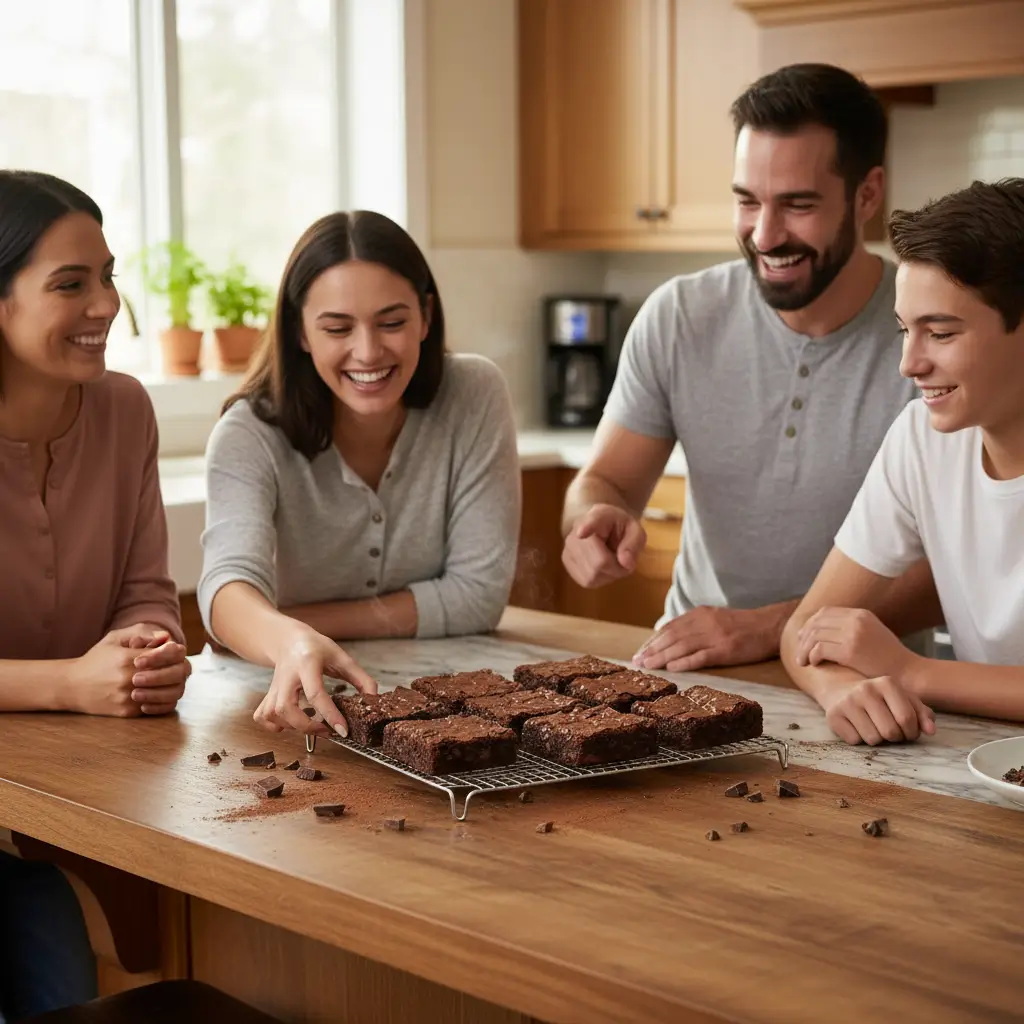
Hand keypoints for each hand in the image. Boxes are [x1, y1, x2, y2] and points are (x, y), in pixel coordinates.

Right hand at [67, 625, 189, 716]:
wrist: (72, 686)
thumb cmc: (97, 659)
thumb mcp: (115, 639)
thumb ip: (141, 633)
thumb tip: (166, 637)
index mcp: (127, 658)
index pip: (166, 653)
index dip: (175, 651)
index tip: (176, 649)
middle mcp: (128, 679)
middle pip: (172, 673)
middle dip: (178, 666)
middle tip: (178, 664)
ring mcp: (128, 697)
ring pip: (168, 692)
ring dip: (174, 683)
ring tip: (172, 677)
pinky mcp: (127, 712)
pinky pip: (157, 707)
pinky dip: (164, 698)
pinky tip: (161, 690)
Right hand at [254, 628, 377, 736]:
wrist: (288, 639)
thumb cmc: (316, 647)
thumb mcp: (342, 657)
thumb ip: (360, 678)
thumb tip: (373, 698)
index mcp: (307, 663)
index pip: (315, 693)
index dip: (330, 715)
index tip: (342, 730)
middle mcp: (286, 676)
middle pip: (285, 707)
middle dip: (305, 726)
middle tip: (326, 731)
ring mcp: (274, 686)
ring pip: (271, 713)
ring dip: (291, 727)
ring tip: (311, 725)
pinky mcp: (267, 694)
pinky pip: (263, 716)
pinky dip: (274, 726)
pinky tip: (290, 724)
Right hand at [562, 504, 645, 588]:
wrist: (601, 526)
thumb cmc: (620, 528)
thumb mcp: (635, 531)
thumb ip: (633, 544)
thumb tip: (625, 564)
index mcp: (599, 516)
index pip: (591, 521)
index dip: (586, 527)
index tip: (581, 533)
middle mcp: (577, 531)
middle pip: (598, 563)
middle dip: (617, 568)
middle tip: (623, 560)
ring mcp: (568, 548)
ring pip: (592, 575)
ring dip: (608, 574)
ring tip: (611, 561)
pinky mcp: (566, 563)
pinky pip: (587, 581)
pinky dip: (599, 578)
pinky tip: (601, 567)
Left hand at [633, 605, 783, 672]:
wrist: (770, 626)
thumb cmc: (742, 625)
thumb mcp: (715, 618)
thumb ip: (694, 625)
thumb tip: (669, 636)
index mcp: (700, 614)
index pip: (670, 628)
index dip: (653, 640)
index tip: (640, 652)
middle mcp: (705, 623)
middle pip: (672, 637)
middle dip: (652, 650)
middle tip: (637, 661)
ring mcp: (715, 636)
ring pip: (681, 647)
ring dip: (662, 657)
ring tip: (648, 666)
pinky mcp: (726, 650)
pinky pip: (700, 657)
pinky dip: (684, 662)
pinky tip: (672, 668)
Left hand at [796, 607, 918, 682]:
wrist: (908, 672)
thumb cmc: (889, 659)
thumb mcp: (872, 634)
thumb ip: (853, 628)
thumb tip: (827, 631)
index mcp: (861, 614)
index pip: (825, 612)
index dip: (811, 624)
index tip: (803, 637)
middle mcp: (856, 619)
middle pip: (817, 622)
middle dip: (804, 637)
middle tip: (799, 652)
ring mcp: (853, 633)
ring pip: (815, 635)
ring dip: (804, 649)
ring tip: (802, 661)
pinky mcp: (850, 650)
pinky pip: (820, 649)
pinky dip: (812, 656)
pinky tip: (814, 664)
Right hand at [820, 675, 934, 745]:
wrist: (842, 689)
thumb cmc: (879, 698)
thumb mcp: (903, 699)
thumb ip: (922, 714)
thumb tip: (931, 731)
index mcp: (887, 683)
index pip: (907, 718)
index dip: (911, 732)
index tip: (908, 731)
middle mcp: (865, 689)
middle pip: (890, 731)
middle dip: (895, 738)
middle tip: (891, 731)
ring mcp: (847, 702)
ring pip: (873, 739)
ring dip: (877, 739)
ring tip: (874, 727)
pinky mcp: (833, 715)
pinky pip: (854, 741)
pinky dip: (858, 739)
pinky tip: (857, 727)